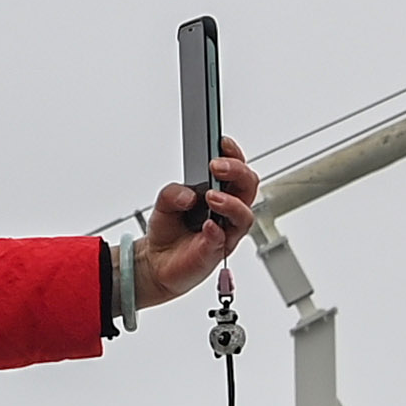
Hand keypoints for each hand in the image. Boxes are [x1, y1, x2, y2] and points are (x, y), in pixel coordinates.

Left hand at [132, 138, 258, 306]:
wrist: (156, 262)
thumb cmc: (169, 229)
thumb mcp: (164, 202)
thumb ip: (172, 192)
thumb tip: (189, 195)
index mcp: (221, 191)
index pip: (237, 169)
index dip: (234, 153)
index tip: (222, 142)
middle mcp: (229, 210)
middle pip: (248, 186)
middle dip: (236, 171)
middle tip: (216, 166)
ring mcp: (226, 232)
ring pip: (244, 215)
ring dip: (231, 203)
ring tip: (212, 196)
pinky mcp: (216, 252)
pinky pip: (224, 240)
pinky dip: (217, 231)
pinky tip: (208, 225)